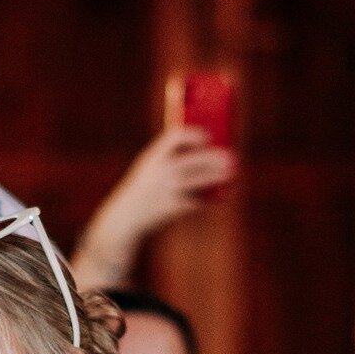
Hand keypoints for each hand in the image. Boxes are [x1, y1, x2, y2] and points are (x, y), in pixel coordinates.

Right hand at [72, 128, 235, 288]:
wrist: (124, 218)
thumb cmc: (140, 191)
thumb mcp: (147, 170)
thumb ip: (168, 159)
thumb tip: (200, 152)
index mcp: (152, 157)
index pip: (176, 136)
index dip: (194, 135)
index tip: (207, 137)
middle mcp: (161, 171)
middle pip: (195, 159)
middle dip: (215, 158)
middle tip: (229, 157)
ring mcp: (167, 190)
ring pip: (200, 180)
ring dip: (217, 176)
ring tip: (230, 174)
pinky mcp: (172, 208)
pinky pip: (195, 201)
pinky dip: (205, 200)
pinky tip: (214, 198)